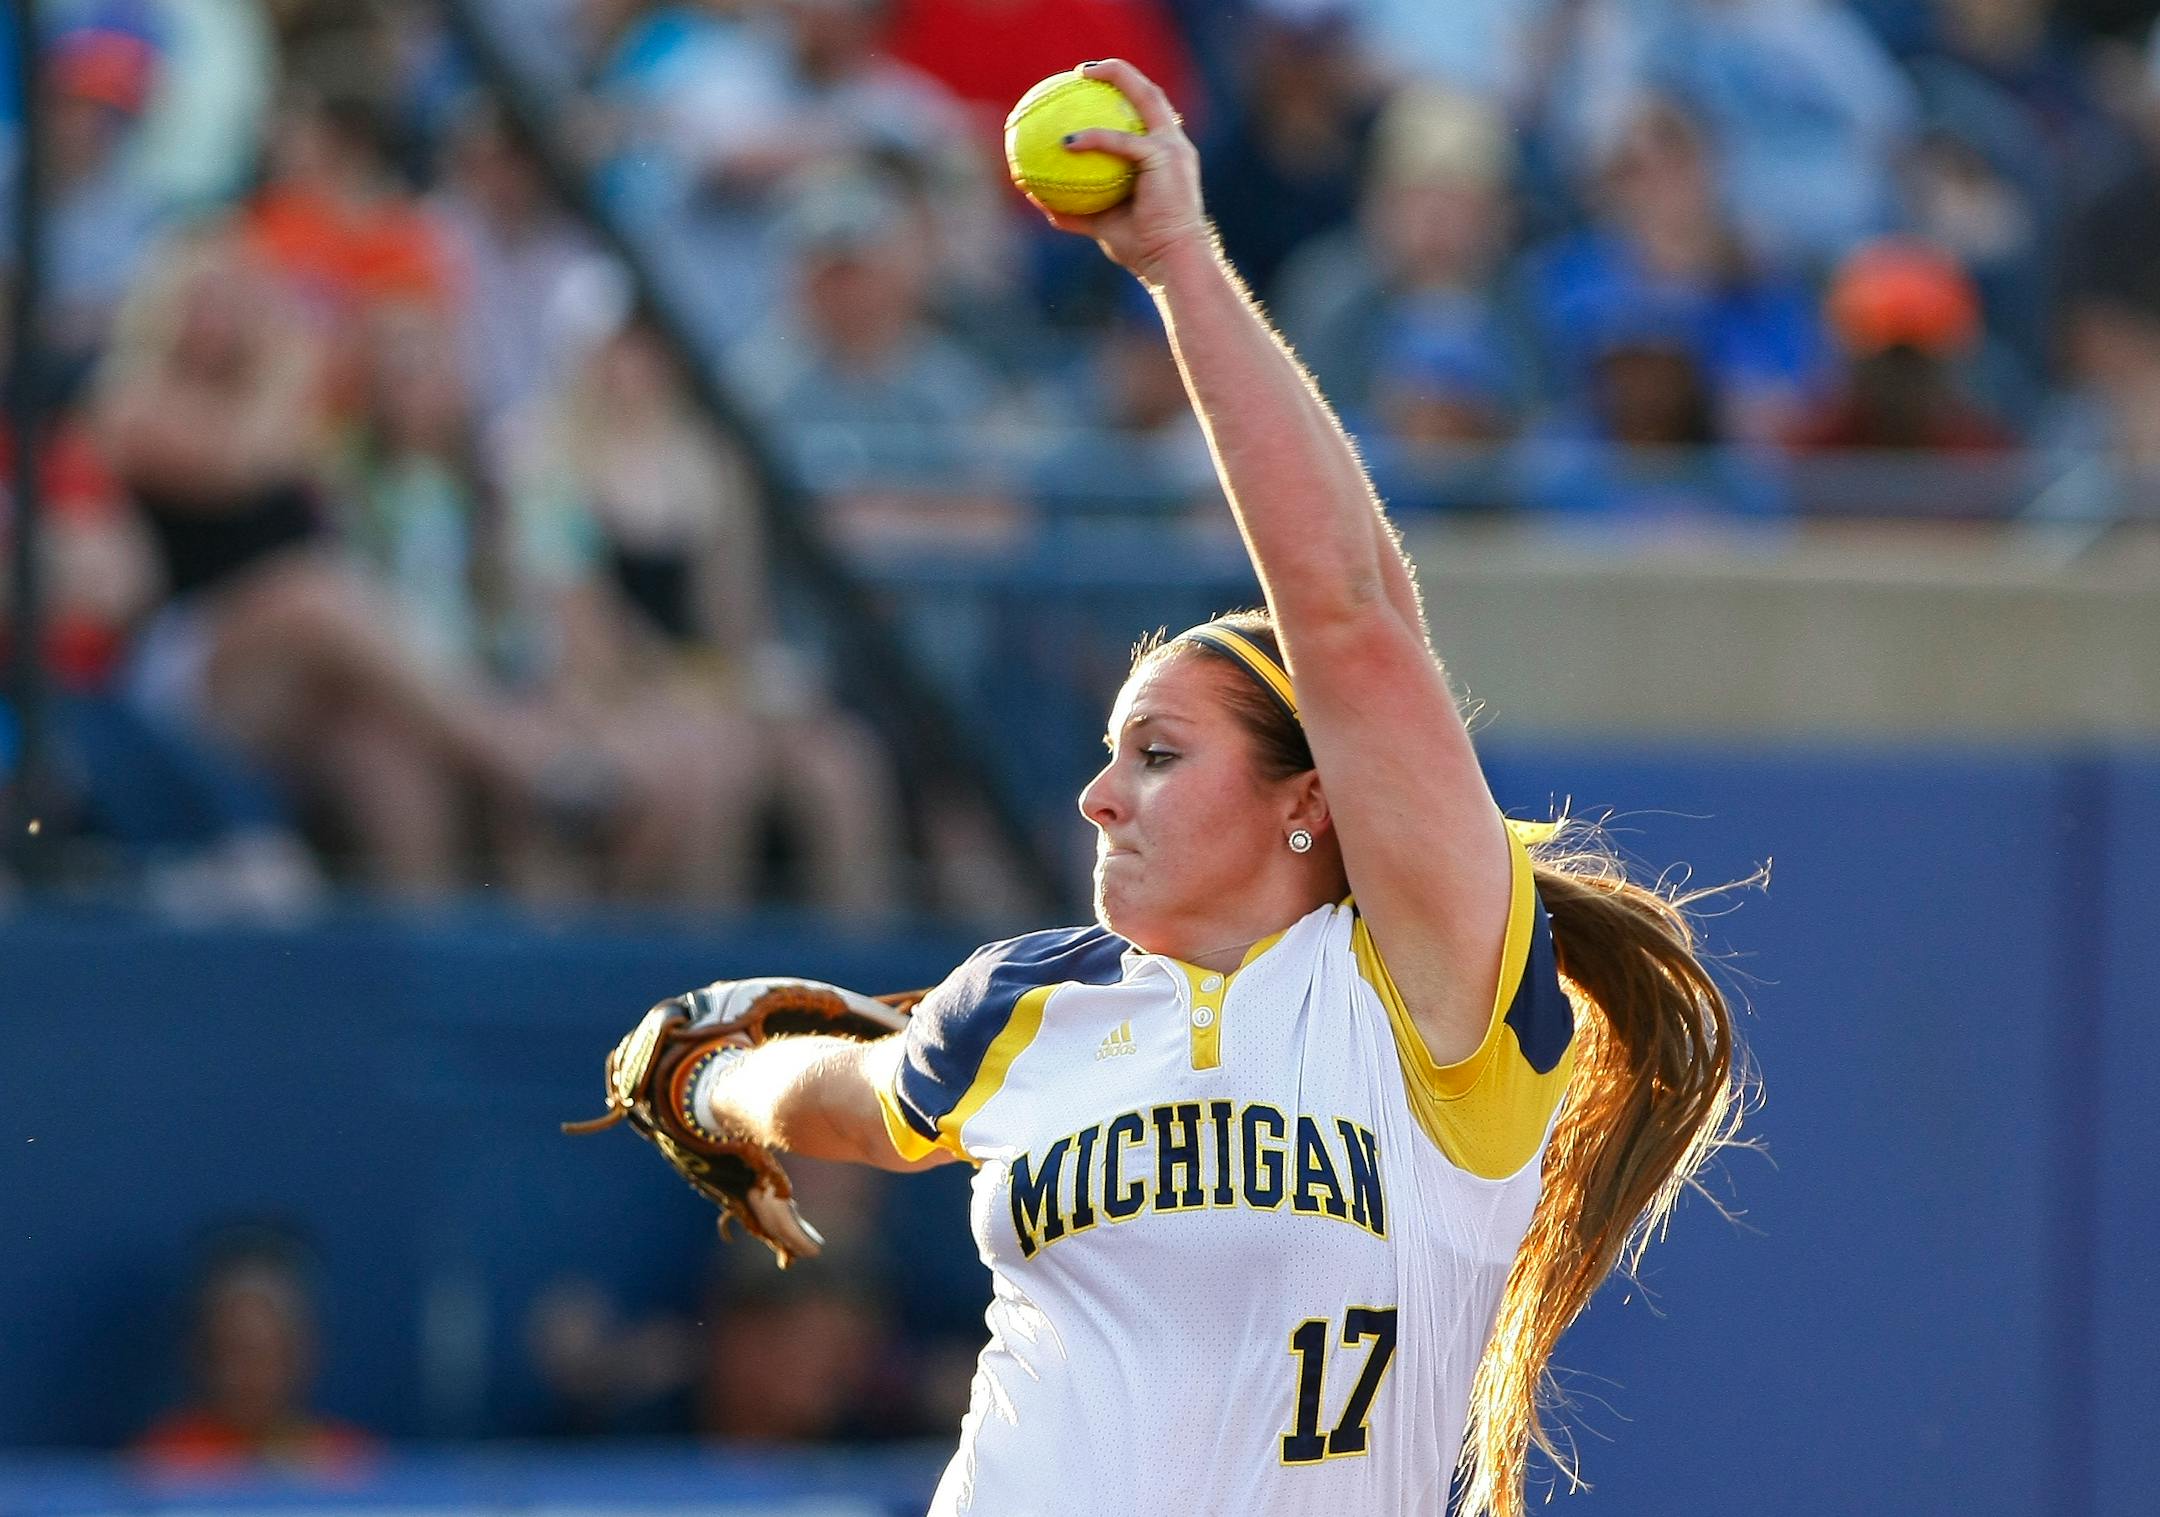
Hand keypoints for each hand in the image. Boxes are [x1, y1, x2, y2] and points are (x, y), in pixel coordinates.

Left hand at [1030, 59, 1210, 283]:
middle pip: (1150, 94)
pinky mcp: (1165, 158)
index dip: (1122, 92)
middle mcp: (1174, 146)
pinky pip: (1122, 142)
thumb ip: (1074, 210)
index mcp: (1165, 157)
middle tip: (1082, 72)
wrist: (1173, 264)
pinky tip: (1067, 141)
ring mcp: (1173, 149)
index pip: (1146, 115)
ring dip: (1118, 77)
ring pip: (1146, 97)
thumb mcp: (1102, 227)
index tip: (1089, 85)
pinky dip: (1095, 138)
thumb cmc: (1143, 250)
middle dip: (1120, 73)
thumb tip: (1036, 196)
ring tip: (1081, 74)